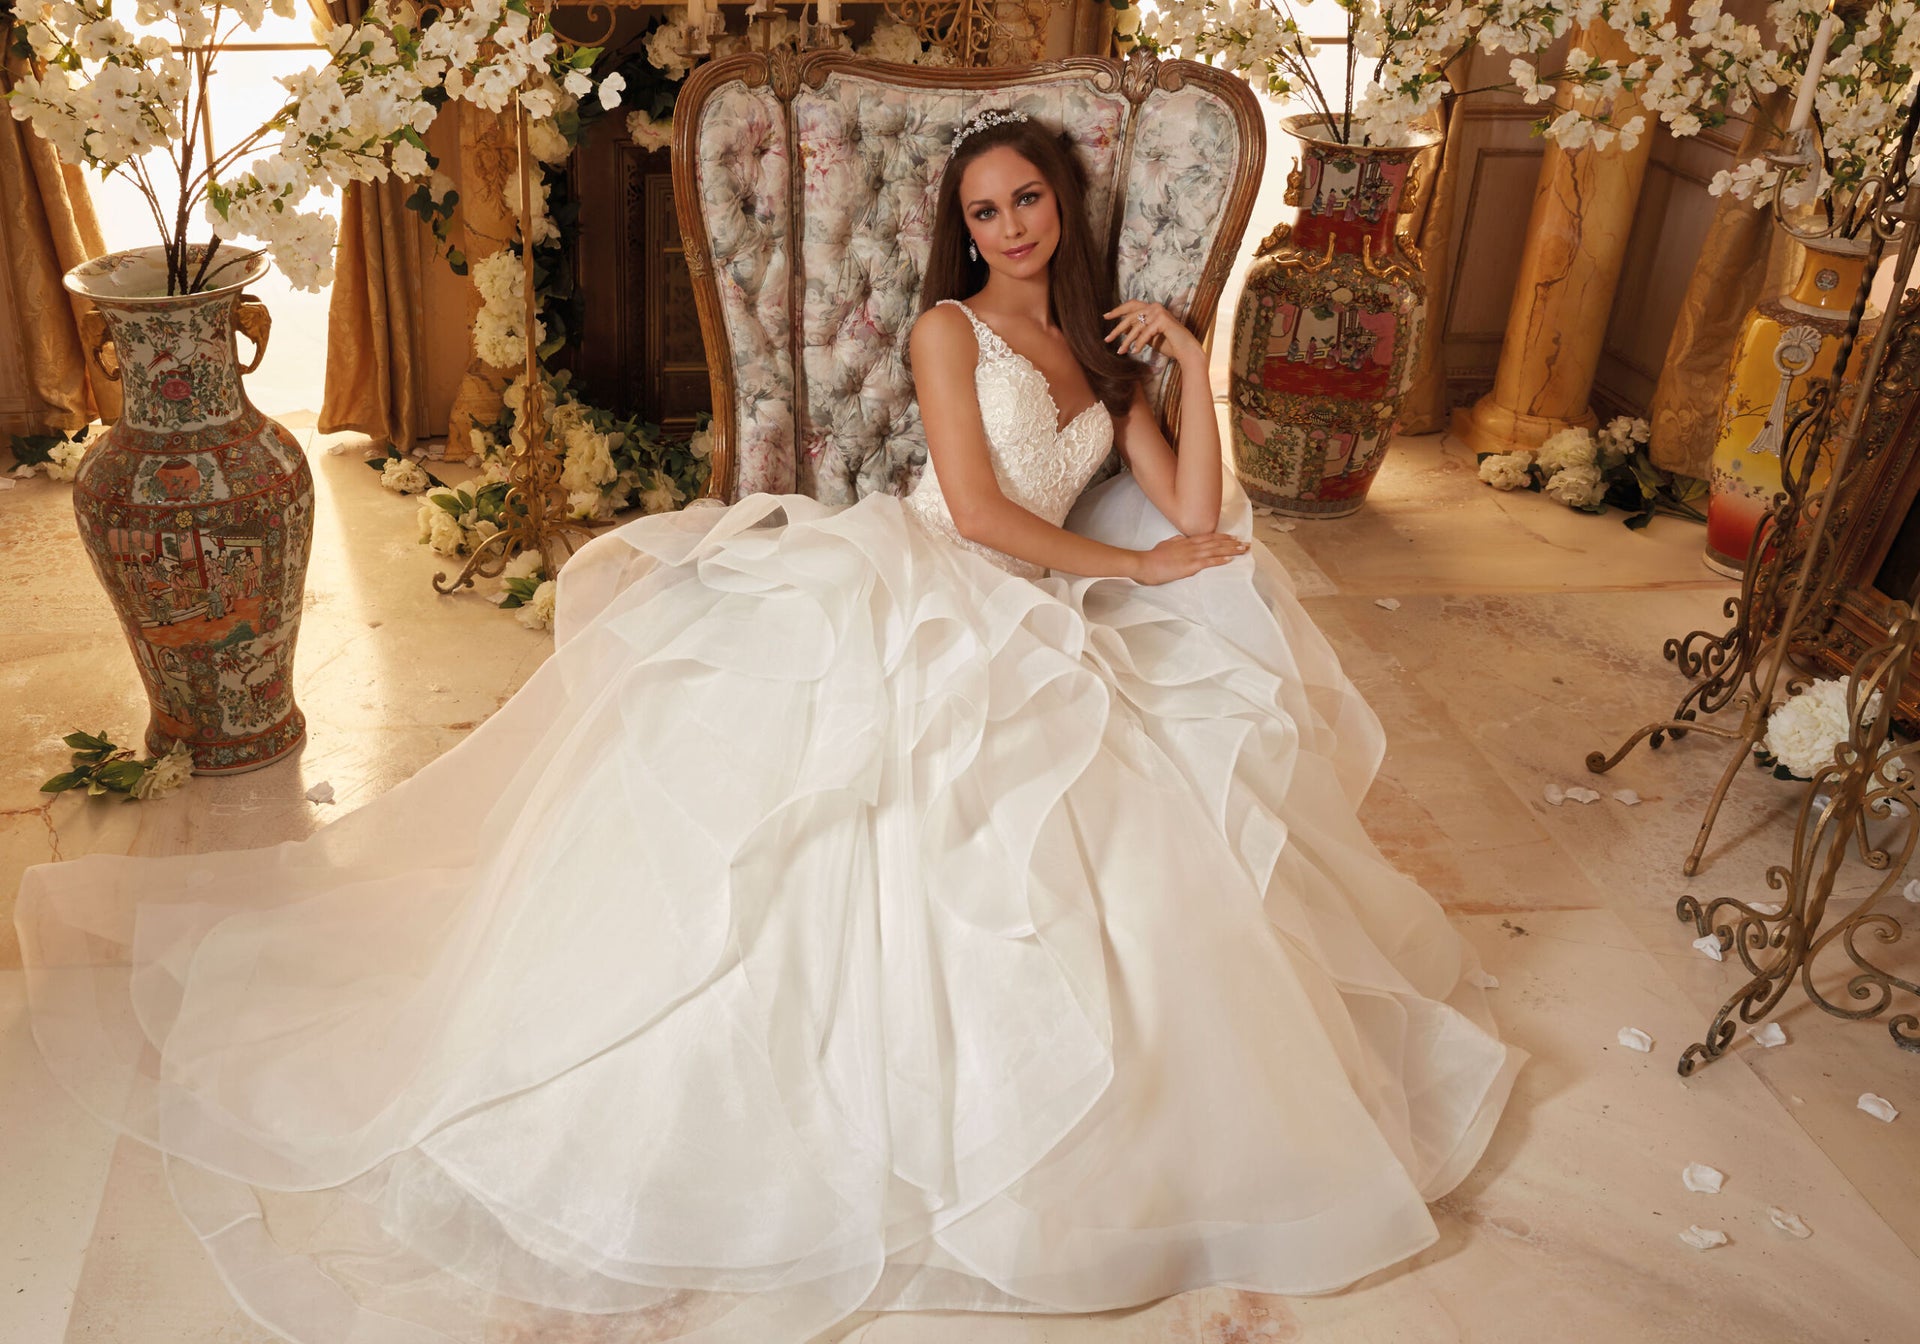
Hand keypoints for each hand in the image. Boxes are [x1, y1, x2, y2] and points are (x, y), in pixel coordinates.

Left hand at [1103, 300, 1203, 363]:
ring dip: (1127, 341)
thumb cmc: (1169, 344)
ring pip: (1137, 327)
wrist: (1186, 351)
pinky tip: (1135, 351)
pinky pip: (1146, 333)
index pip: (1132, 305)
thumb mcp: (1148, 336)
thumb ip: (1137, 330)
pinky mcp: (1163, 320)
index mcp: (1152, 308)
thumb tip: (1121, 330)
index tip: (1106, 316)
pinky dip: (1139, 343)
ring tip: (1121, 352)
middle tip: (1107, 339)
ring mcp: (1159, 312)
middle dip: (1117, 329)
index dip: (1118, 310)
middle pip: (1131, 316)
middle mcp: (1155, 307)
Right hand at [1131, 533, 1248, 584]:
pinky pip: (1209, 562)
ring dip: (1231, 550)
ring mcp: (1192, 555)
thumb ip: (1176, 541)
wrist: (1144, 563)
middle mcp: (1192, 545)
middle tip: (1246, 543)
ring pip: (1216, 550)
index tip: (1233, 537)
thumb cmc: (1153, 556)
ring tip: (1243, 550)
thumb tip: (1182, 539)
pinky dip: (1221, 559)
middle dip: (1232, 543)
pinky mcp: (1190, 565)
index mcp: (1186, 541)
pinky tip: (1230, 559)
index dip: (1222, 537)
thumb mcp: (1166, 544)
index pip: (1208, 537)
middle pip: (1216, 542)